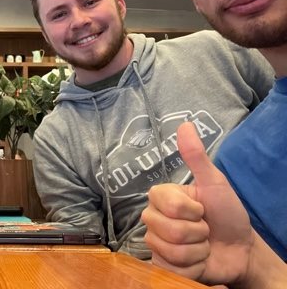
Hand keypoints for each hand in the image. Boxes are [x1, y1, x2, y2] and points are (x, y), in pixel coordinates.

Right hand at [142, 122, 253, 285]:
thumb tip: (184, 124)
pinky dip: (194, 268)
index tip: (201, 209)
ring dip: (196, 251)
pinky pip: (172, 269)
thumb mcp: (215, 183)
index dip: (189, 210)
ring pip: (170, 250)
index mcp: (161, 197)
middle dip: (195, 232)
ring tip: (203, 245)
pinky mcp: (163, 267)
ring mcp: (157, 244)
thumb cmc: (227, 214)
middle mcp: (154, 219)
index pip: (165, 204)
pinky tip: (199, 260)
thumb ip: (196, 156)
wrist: (240, 250)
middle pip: (166, 230)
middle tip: (204, 229)